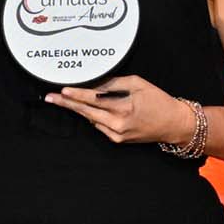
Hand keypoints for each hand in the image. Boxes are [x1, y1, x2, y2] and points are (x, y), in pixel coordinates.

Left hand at [44, 75, 195, 144]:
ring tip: (62, 100)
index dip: (76, 95)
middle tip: (50, 97)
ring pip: (91, 120)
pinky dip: (93, 117)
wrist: (173, 124)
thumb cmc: (158, 101)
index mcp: (123, 107)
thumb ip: (114, 84)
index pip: (93, 100)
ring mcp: (116, 134)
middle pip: (86, 112)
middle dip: (67, 104)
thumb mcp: (138, 84)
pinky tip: (89, 110)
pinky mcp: (118, 140)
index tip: (62, 90)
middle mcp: (117, 123)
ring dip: (78, 110)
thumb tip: (94, 83)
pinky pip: (99, 126)